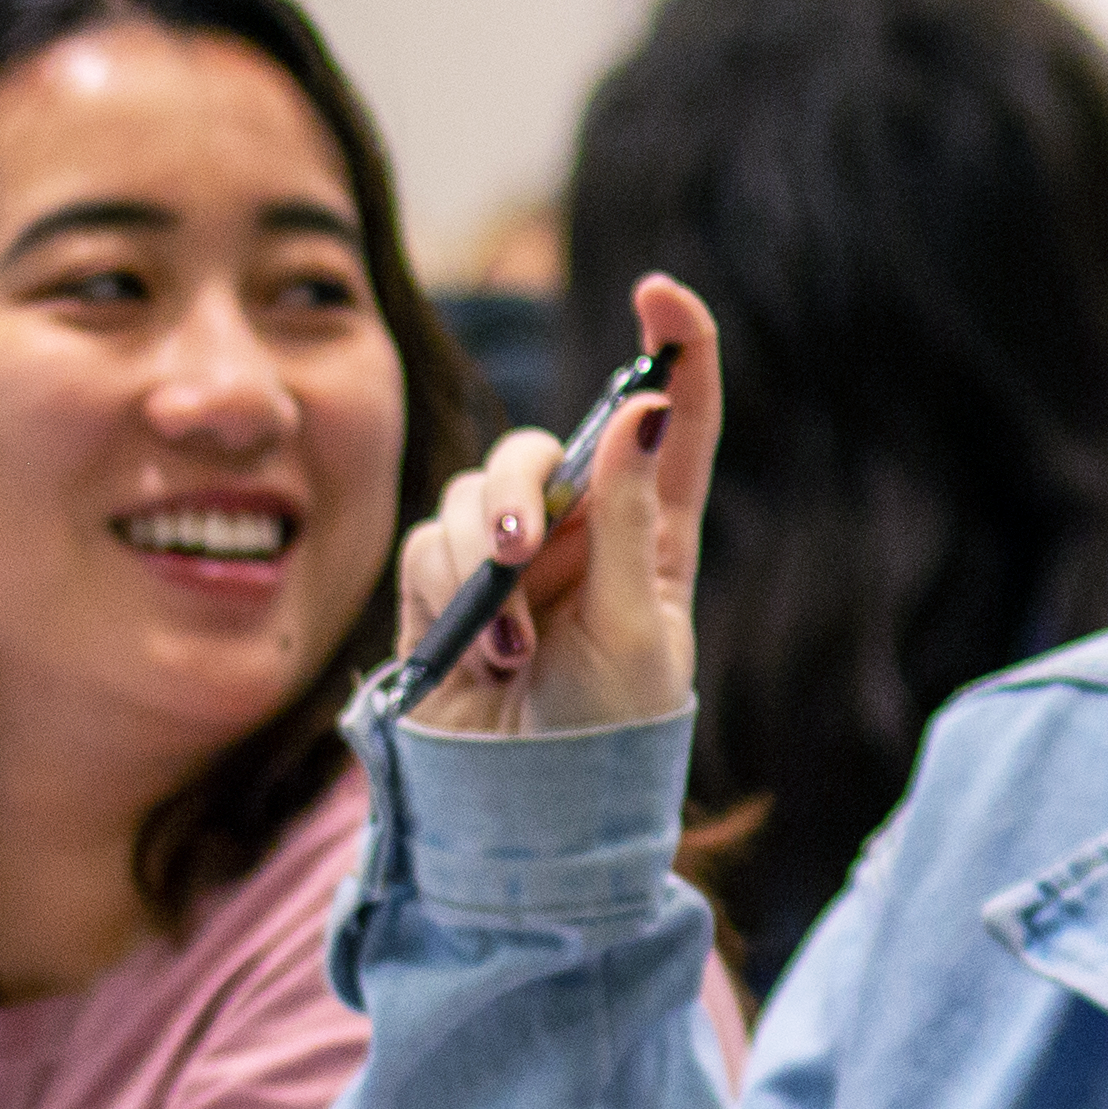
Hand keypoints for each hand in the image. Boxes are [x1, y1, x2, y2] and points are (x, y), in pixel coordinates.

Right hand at [396, 276, 717, 739]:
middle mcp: (584, 530)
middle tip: (517, 553)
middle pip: (547, 448)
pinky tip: (478, 658)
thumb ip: (632, 519)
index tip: (660, 292)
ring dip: (480, 553)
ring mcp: (511, 556)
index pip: (676, 420)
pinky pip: (429, 542)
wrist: (529, 816)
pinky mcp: (445, 588)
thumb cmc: (605, 735)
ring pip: (475, 489)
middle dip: (523, 488)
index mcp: (657, 531)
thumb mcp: (637, 629)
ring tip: (505, 642)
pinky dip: (447, 592)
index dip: (678, 349)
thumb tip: (644, 408)